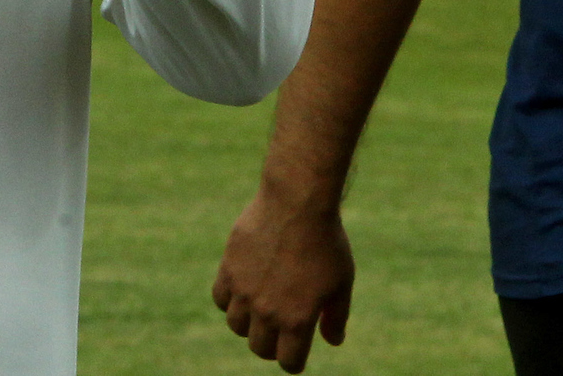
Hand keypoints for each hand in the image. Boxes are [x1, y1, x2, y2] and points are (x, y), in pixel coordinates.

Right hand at [212, 184, 353, 372]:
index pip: (288, 362)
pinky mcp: (229, 268)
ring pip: (237, 326)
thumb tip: (333, 341)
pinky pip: (220, 298)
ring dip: (249, 324)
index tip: (296, 352)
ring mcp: (245, 290)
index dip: (293, 361)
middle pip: (260, 348)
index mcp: (297, 320)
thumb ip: (336, 317)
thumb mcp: (341, 283)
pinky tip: (243, 290)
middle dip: (272, 346)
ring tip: (261, 310)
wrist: (298, 202)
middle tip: (280, 331)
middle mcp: (267, 311)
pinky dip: (230, 301)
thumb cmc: (326, 242)